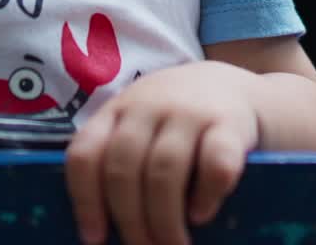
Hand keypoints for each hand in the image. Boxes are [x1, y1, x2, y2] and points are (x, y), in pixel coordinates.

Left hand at [64, 60, 258, 244]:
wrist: (230, 86)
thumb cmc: (174, 121)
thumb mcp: (139, 127)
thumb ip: (121, 163)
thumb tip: (103, 232)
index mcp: (116, 110)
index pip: (86, 153)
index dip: (85, 201)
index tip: (94, 239)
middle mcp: (148, 105)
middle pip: (123, 167)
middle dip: (129, 219)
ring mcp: (189, 111)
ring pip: (164, 170)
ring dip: (164, 219)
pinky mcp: (229, 123)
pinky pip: (214, 163)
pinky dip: (205, 196)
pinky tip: (201, 215)